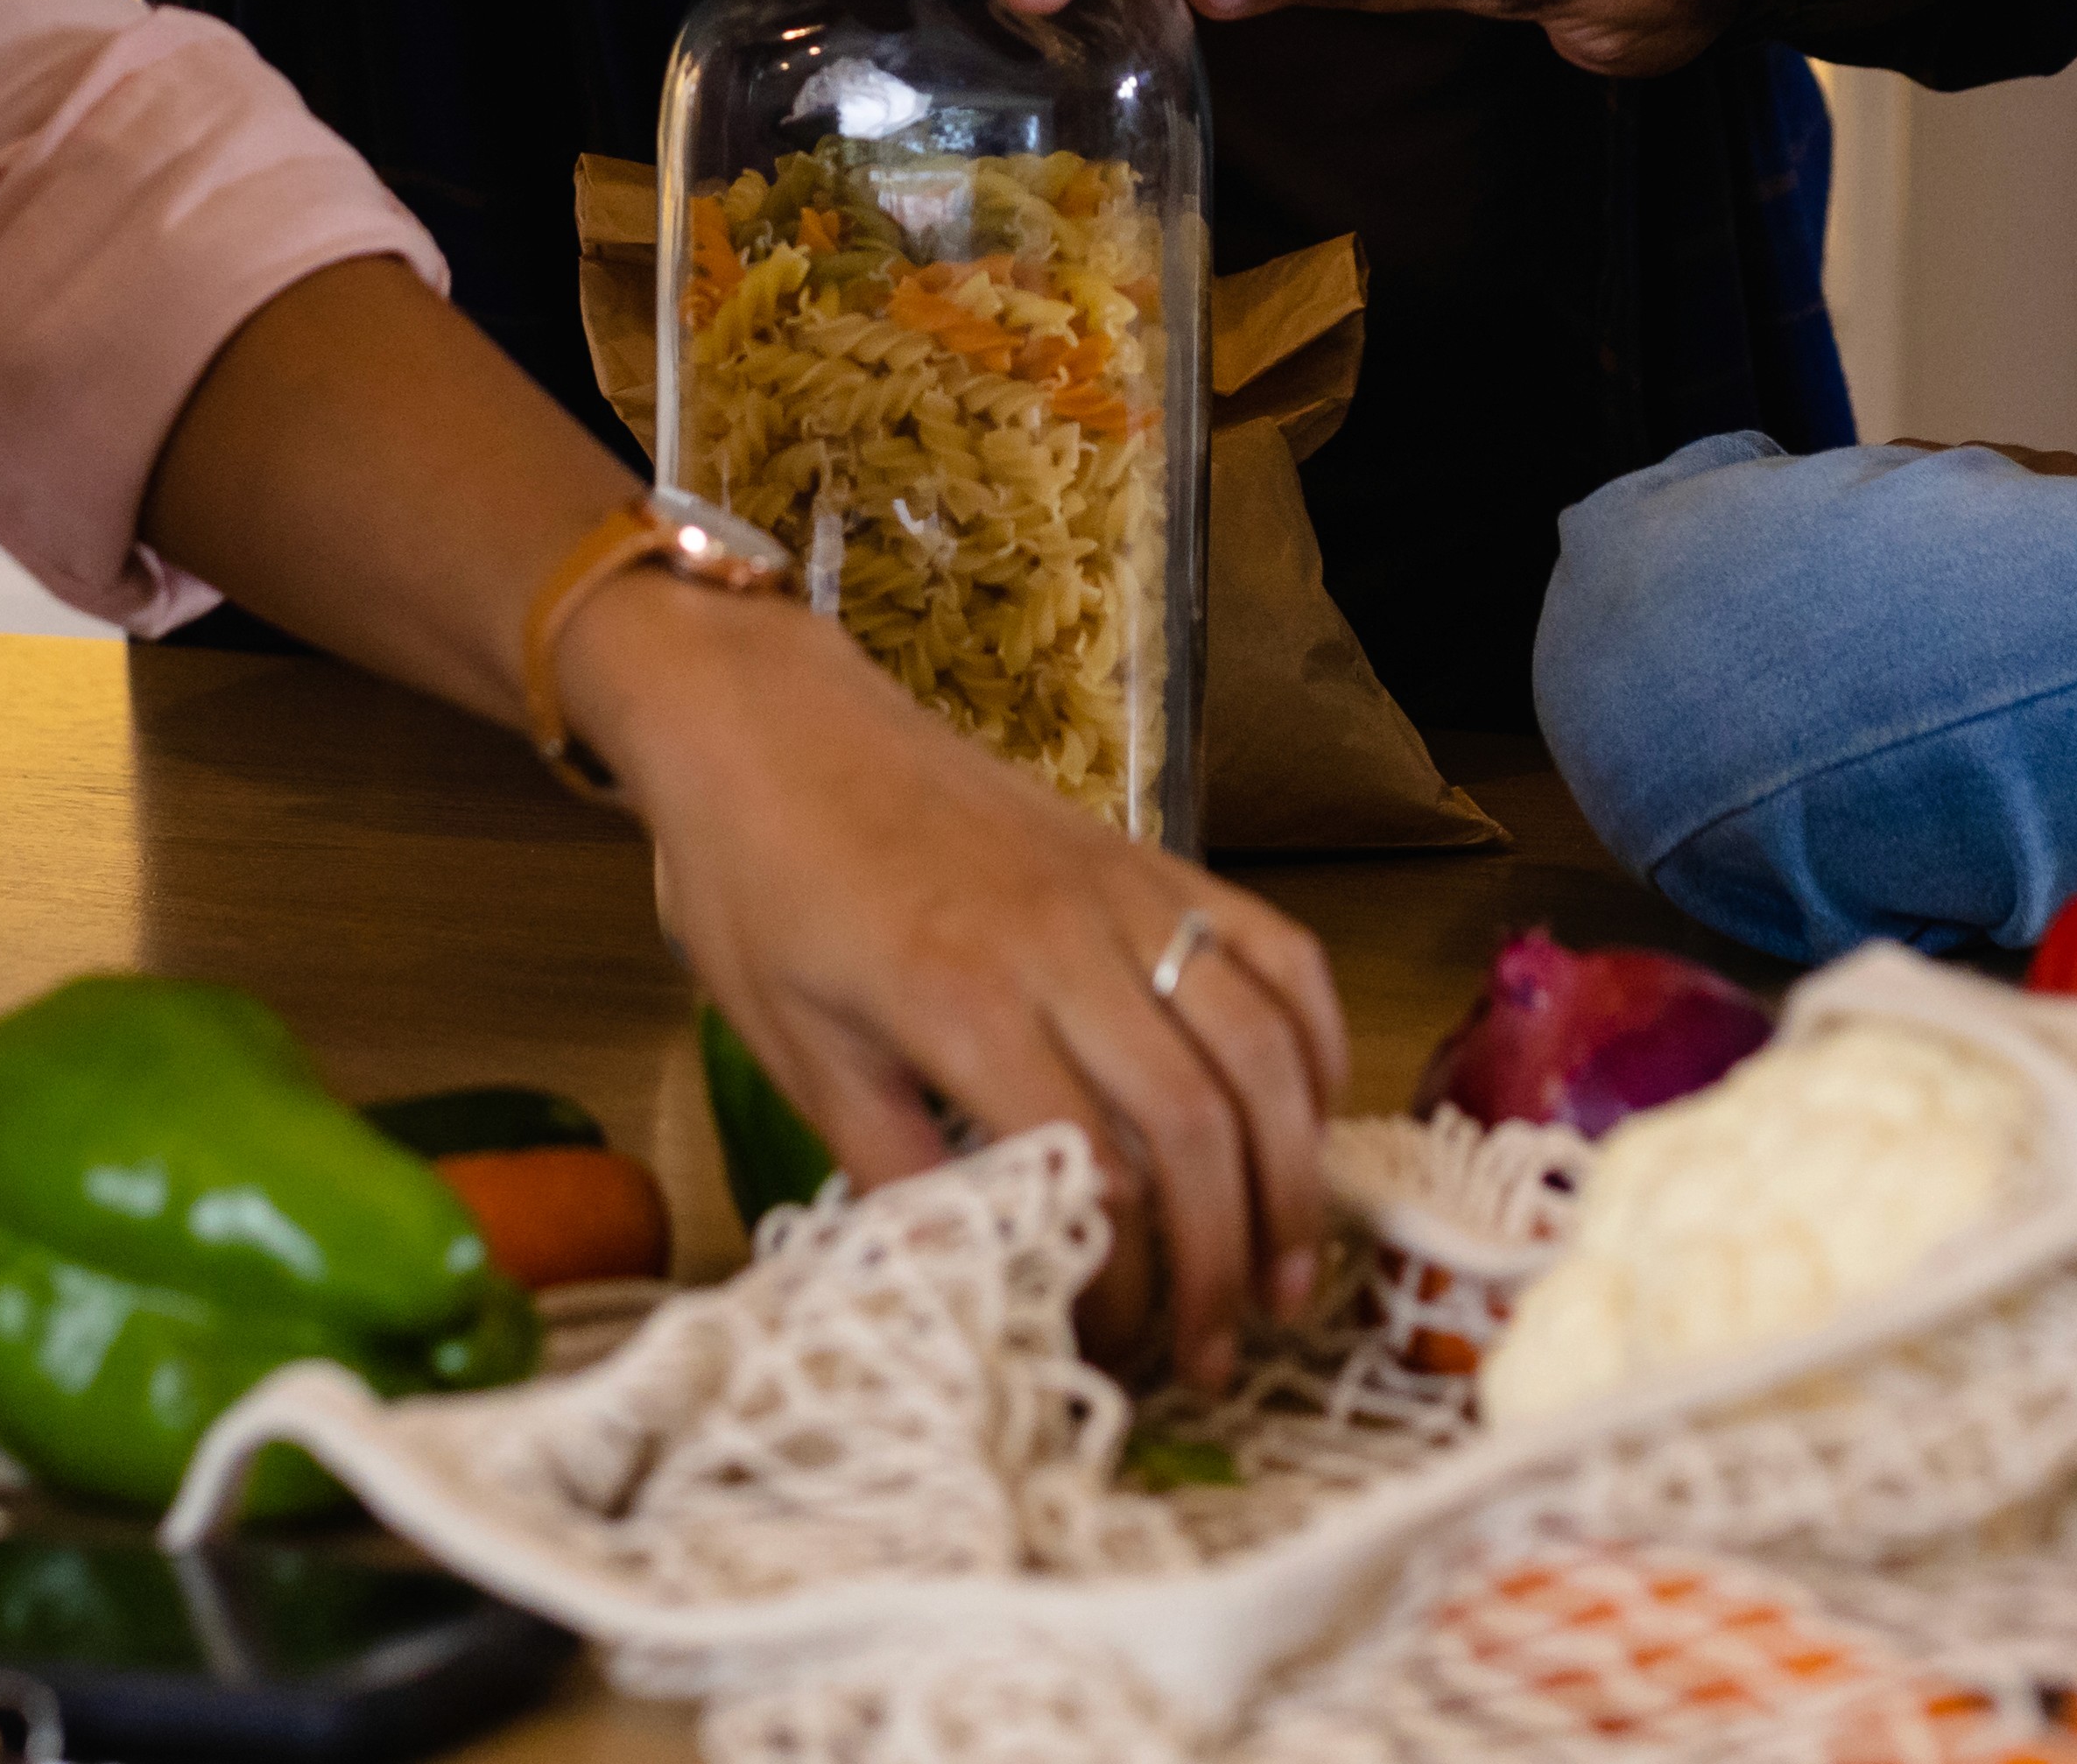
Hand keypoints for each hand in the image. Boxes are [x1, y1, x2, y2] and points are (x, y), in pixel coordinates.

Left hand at [560, 578, 1344, 1381]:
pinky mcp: (1150, 859)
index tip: (1110, 1354)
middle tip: (1215, 1354)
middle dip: (1224, 1261)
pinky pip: (1274, 950)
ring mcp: (1123, 891)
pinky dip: (1313, 1043)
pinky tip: (1306, 1121)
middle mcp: (1064, 941)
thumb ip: (896, 1173)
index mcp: (962, 999)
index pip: (1095, 1177)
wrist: (768, 722)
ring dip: (1292, 1172)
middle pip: (1199, 1124)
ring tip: (1285, 1274)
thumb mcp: (795, 1052)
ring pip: (1261, 1043)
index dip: (1122, 1289)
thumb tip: (975, 1287)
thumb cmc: (763, 884)